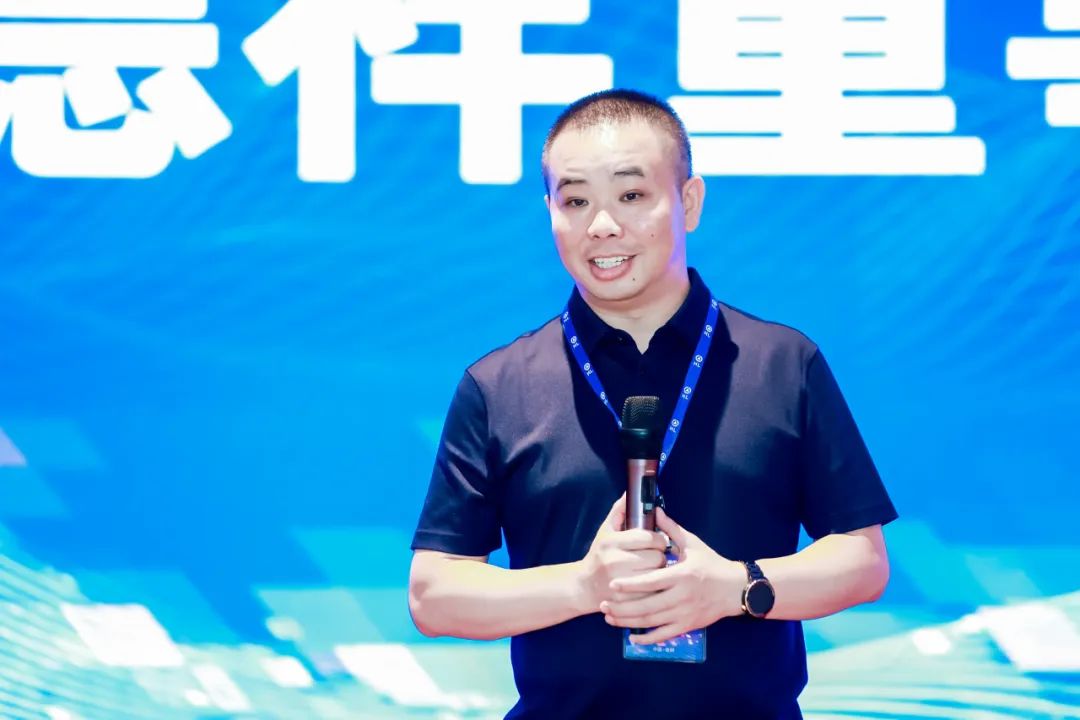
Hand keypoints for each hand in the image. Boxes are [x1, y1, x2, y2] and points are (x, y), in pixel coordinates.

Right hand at [577, 493, 669, 611]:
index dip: (658, 539)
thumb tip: (630, 493)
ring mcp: (620, 583)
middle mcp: (614, 562)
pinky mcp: (626, 601)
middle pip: (656, 557)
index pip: (649, 538)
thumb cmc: (598, 555)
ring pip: (657, 576)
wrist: (583, 586)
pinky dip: (655, 589)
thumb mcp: (605, 531)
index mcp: (611, 542)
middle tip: (656, 557)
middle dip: (660, 556)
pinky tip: (649, 585)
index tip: (657, 542)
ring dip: (659, 573)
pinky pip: (652, 593)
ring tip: (653, 570)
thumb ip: (619, 511)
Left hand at [600, 506, 744, 643]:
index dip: (631, 584)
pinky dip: (647, 639)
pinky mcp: (688, 625)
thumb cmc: (712, 564)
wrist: (735, 588)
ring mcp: (685, 613)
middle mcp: (682, 596)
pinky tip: (632, 638)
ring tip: (610, 617)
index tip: (613, 584)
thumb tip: (656, 510)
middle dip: (623, 607)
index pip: (652, 581)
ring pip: (652, 621)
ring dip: (629, 622)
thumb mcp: (693, 544)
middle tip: (604, 604)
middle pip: (647, 605)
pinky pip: (664, 635)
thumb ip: (671, 529)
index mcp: (682, 575)